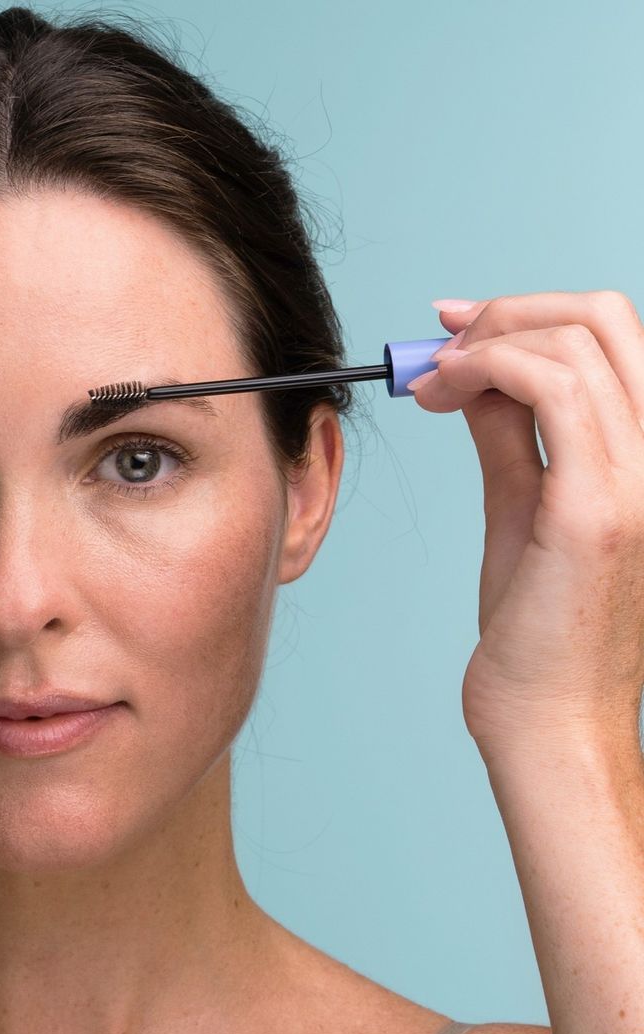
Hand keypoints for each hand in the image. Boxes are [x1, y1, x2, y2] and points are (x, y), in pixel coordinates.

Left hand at [413, 291, 643, 758]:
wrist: (547, 716)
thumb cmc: (538, 624)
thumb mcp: (523, 504)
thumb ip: (509, 433)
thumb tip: (476, 374)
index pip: (614, 335)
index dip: (530, 311)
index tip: (456, 324)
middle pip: (606, 316)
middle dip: (508, 310)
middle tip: (440, 339)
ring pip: (577, 342)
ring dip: (485, 341)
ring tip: (427, 381)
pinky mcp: (602, 509)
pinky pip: (553, 391)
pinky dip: (487, 370)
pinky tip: (440, 395)